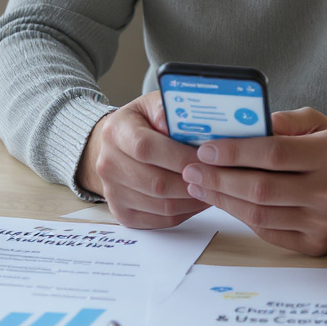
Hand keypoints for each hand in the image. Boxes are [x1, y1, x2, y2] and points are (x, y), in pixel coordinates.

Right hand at [76, 92, 208, 228]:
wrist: (118, 144)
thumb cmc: (144, 121)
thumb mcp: (155, 104)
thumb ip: (170, 112)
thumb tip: (189, 127)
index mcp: (116, 131)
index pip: (146, 148)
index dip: (180, 156)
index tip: (207, 157)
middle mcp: (108, 164)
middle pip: (156, 183)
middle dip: (192, 181)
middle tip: (218, 176)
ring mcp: (113, 192)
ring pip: (162, 206)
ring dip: (193, 199)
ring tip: (214, 187)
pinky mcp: (123, 213)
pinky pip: (161, 220)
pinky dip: (185, 212)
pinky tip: (199, 198)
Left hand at [180, 107, 326, 255]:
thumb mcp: (319, 123)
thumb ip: (284, 121)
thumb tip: (244, 123)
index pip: (272, 154)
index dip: (234, 152)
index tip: (206, 148)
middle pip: (260, 188)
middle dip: (218, 179)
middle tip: (191, 169)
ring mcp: (322, 223)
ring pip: (259, 214)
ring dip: (223, 200)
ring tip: (200, 185)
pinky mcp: (316, 245)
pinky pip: (268, 232)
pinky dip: (243, 216)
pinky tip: (226, 201)